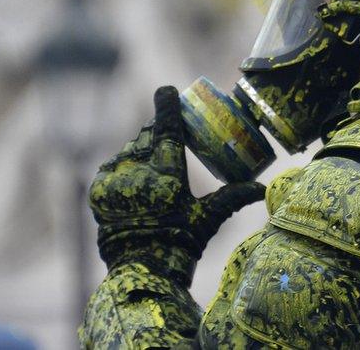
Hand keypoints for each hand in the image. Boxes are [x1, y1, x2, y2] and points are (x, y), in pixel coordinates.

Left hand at [89, 86, 264, 283]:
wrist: (142, 269)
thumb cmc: (181, 242)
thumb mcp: (208, 218)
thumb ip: (232, 197)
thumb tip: (261, 189)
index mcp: (167, 176)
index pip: (166, 131)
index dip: (166, 107)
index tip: (166, 90)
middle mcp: (138, 173)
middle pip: (147, 138)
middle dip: (156, 132)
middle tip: (164, 133)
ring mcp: (115, 180)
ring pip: (129, 151)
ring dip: (139, 152)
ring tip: (150, 166)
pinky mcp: (99, 189)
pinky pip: (112, 167)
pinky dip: (123, 168)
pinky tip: (132, 176)